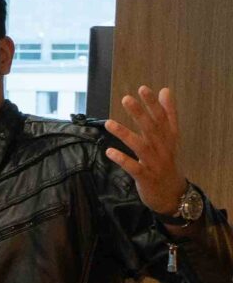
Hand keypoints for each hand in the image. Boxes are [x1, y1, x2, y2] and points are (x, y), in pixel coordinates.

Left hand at [105, 85, 188, 218]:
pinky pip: (133, 167)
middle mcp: (163, 148)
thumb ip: (167, 115)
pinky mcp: (146, 177)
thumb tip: (165, 90)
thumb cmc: (166, 161)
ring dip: (125, 134)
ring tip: (109, 123)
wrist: (172, 193)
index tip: (143, 88)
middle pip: (152, 129)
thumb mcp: (170, 138)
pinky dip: (122, 159)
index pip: (163, 117)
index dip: (154, 103)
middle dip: (140, 113)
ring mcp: (155, 163)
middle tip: (126, 98)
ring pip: (141, 146)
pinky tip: (109, 152)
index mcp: (169, 138)